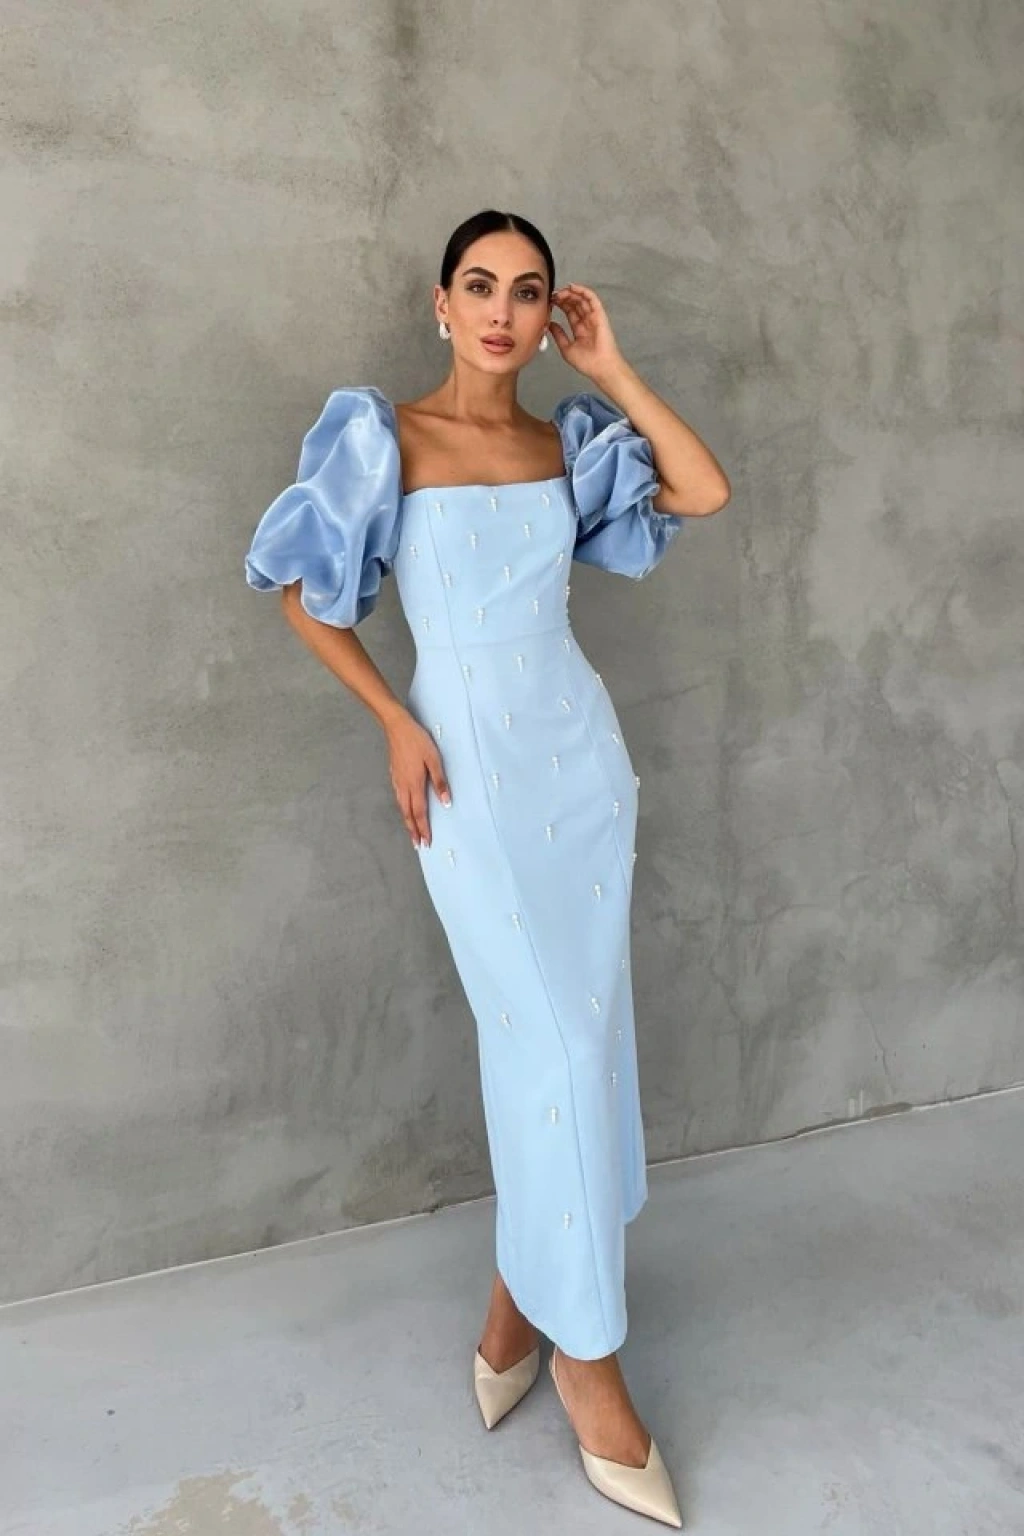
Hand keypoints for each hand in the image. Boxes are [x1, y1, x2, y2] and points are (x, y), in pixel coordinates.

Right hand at [386, 714, 450, 847]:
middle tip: (418, 845)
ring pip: (401, 807)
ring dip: (407, 822)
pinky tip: (405, 809)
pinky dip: (402, 809)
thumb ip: (440, 781)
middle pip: (408, 814)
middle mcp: (403, 786)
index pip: (419, 812)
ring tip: (412, 832)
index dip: (423, 828)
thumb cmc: (418, 741)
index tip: (427, 841)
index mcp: (414, 784)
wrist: (396, 727)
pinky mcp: (394, 775)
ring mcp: (397, 781)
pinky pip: (398, 798)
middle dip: (413, 831)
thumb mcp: (434, 759)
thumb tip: (446, 801)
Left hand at [547, 282, 627, 381]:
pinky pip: (592, 299)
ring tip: (560, 291)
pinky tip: (573, 287)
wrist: (600, 367)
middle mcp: (587, 322)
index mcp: (580, 329)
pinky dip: (583, 291)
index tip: (550, 301)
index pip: (570, 312)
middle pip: (575, 304)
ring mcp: (594, 317)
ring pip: (582, 299)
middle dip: (564, 297)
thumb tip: (550, 324)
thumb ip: (559, 335)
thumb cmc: (587, 362)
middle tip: (553, 295)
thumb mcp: (566, 348)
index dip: (560, 305)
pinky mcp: (600, 315)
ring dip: (571, 293)